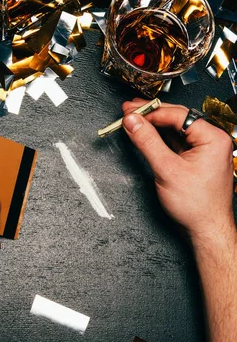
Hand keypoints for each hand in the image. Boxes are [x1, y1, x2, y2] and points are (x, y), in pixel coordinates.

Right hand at [122, 99, 234, 244]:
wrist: (207, 230)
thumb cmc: (198, 206)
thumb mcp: (167, 170)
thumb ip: (148, 142)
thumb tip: (133, 122)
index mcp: (213, 138)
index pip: (178, 115)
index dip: (152, 112)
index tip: (132, 112)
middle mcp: (211, 140)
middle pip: (176, 119)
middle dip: (151, 115)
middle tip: (129, 110)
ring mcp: (203, 149)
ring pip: (174, 129)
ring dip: (153, 125)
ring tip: (133, 119)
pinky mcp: (194, 159)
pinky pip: (175, 141)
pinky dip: (158, 138)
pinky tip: (145, 134)